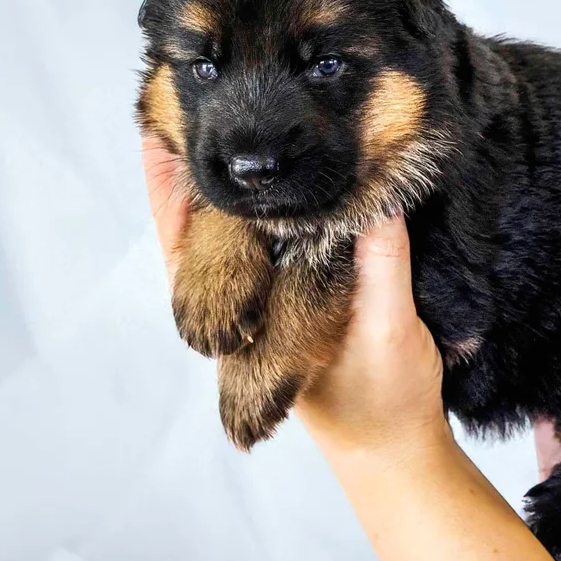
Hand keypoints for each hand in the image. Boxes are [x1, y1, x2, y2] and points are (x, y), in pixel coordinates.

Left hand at [142, 134, 448, 457]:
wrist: (400, 450)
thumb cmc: (384, 403)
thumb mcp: (388, 332)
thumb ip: (381, 268)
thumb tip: (375, 201)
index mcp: (248, 317)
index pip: (189, 246)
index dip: (171, 192)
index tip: (160, 136)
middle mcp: (255, 305)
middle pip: (211, 232)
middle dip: (203, 174)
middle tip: (199, 110)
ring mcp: (282, 300)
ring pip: (249, 236)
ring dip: (243, 189)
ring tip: (236, 131)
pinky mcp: (315, 294)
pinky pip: (294, 242)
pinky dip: (292, 207)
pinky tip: (301, 177)